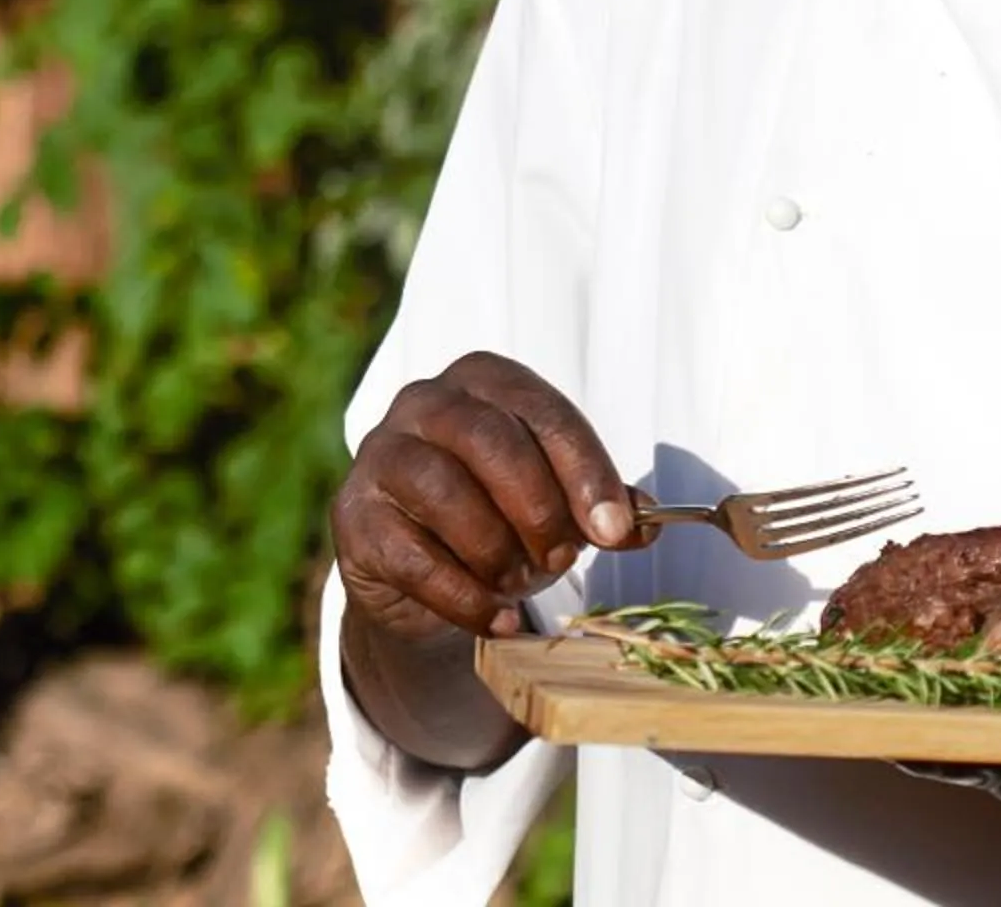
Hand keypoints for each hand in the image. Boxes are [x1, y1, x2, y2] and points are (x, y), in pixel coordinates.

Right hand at [332, 351, 633, 645]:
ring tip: (521, 584)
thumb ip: (600, 505)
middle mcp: (425, 401)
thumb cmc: (497, 514)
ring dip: (498, 552)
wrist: (420, 569)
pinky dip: (465, 598)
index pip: (543, 413)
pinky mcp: (354, 516)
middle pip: (491, 442)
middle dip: (539, 510)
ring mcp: (381, 455)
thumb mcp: (555, 501)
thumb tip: (646, 522)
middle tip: (562, 559)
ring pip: (447, 493)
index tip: (616, 530)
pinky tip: (497, 620)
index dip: (586, 473)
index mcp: (483, 380)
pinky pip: (414, 558)